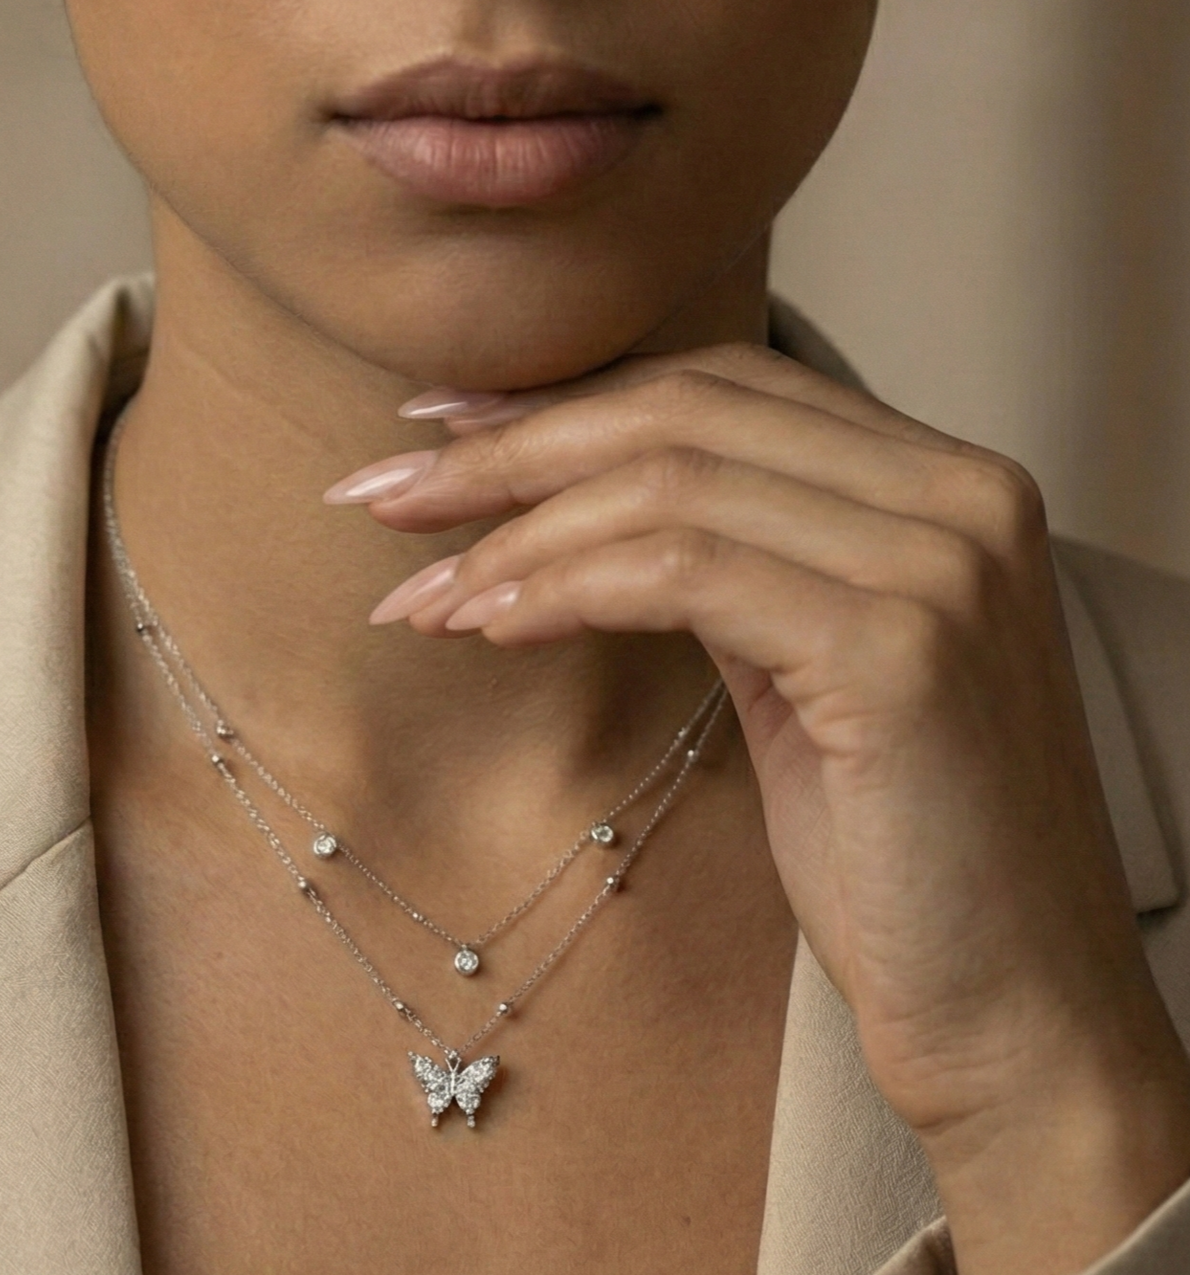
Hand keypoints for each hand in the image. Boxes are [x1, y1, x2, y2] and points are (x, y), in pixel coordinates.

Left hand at [326, 344, 1189, 1273]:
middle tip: (383, 495)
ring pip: (669, 485)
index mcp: (937, 480)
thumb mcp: (799, 664)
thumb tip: (557, 503)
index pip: (718, 386)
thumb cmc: (893, 847)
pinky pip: (680, 574)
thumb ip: (724, 559)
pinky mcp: (900, 650)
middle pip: (682, 412)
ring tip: (416, 595)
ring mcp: (938, 564)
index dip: (564, 400)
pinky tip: (487, 626)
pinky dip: (563, 588)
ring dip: (513, 535)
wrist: (1013, 1009)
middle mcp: (956, 494)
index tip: (439, 434)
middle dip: (509, 450)